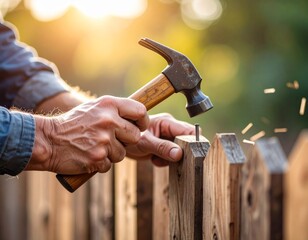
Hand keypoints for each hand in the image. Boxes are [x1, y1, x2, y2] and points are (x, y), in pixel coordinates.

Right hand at [27, 96, 148, 173]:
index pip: (140, 110)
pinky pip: (109, 165)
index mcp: (109, 105)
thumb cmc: (73, 124)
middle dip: (126, 141)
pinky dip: (100, 163)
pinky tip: (88, 155)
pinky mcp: (98, 157)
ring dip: (111, 154)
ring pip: (122, 153)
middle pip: (136, 136)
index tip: (140, 127)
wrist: (48, 140)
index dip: (143, 121)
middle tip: (112, 140)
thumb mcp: (94, 108)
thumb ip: (115, 111)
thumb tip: (138, 118)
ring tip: (94, 146)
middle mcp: (109, 120)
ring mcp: (104, 139)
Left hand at [125, 113, 194, 165]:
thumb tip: (179, 153)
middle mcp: (170, 129)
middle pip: (187, 141)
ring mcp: (168, 138)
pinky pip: (173, 156)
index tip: (195, 154)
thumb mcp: (145, 143)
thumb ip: (162, 147)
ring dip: (172, 158)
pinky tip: (154, 160)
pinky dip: (166, 161)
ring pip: (181, 151)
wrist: (119, 143)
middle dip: (182, 152)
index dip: (195, 142)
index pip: (188, 131)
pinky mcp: (165, 147)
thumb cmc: (128, 138)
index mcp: (167, 122)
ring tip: (157, 158)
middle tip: (172, 159)